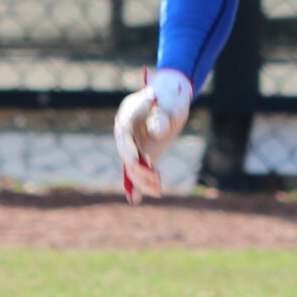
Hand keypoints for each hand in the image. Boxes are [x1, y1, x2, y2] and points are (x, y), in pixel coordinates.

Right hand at [114, 68, 192, 202]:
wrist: (171, 97)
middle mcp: (125, 130)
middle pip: (126, 153)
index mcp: (129, 113)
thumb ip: (163, 116)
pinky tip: (136, 200)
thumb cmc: (171, 96)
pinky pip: (136, 170)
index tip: (137, 160)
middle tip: (155, 178)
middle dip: (140, 168)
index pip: (125, 132)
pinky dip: (137, 184)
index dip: (129, 148)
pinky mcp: (140, 153)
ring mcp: (131, 143)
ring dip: (143, 179)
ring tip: (159, 190)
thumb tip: (157, 133)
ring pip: (131, 165)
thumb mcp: (171, 101)